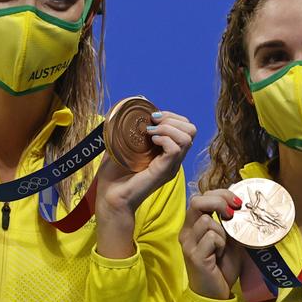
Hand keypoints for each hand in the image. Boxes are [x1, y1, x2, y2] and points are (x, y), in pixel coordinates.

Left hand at [94, 110, 195, 257]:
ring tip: (150, 132)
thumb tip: (136, 104)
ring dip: (167, 128)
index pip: (185, 128)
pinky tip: (150, 141)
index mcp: (166, 153)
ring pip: (187, 138)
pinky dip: (163, 138)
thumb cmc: (114, 175)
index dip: (172, 116)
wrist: (110, 197)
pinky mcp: (164, 171)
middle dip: (172, 119)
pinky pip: (175, 149)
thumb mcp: (122, 144)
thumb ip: (129, 128)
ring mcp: (171, 166)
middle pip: (191, 130)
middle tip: (152, 123)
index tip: (151, 117)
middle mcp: (173, 160)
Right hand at [180, 189, 244, 299]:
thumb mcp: (230, 240)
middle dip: (219, 201)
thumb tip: (240, 204)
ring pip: (206, 221)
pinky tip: (219, 255)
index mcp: (193, 226)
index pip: (200, 197)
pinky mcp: (194, 255)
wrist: (215, 294)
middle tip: (233, 211)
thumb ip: (230, 224)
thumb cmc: (222, 267)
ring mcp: (188, 243)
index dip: (220, 194)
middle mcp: (187, 232)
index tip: (237, 202)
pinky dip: (220, 244)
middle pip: (196, 201)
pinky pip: (211, 237)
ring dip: (222, 231)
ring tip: (223, 246)